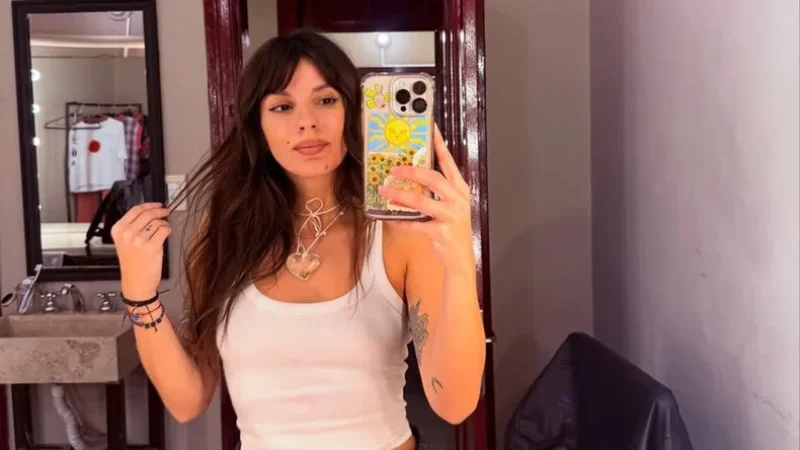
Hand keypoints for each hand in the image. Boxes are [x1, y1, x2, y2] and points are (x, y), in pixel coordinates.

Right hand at [111, 202, 170, 301]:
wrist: (136, 282)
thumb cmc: (133, 263)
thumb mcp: (125, 242)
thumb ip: (133, 226)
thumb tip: (150, 212)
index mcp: (118, 230)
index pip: (135, 210)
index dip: (149, 205)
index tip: (157, 204)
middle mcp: (127, 233)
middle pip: (147, 213)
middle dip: (160, 211)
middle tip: (166, 212)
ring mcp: (139, 240)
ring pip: (157, 222)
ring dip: (164, 223)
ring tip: (164, 228)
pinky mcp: (152, 246)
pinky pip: (164, 230)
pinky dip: (168, 230)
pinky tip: (166, 233)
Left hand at [378, 125, 474, 269]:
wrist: (461, 258)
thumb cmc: (452, 229)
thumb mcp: (450, 206)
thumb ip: (437, 191)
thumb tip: (413, 175)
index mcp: (460, 189)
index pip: (449, 162)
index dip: (439, 145)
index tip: (430, 129)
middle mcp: (457, 200)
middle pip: (433, 179)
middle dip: (411, 172)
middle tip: (394, 169)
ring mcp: (450, 216)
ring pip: (422, 201)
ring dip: (400, 196)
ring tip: (384, 191)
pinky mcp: (440, 233)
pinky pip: (415, 225)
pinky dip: (400, 221)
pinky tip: (388, 218)